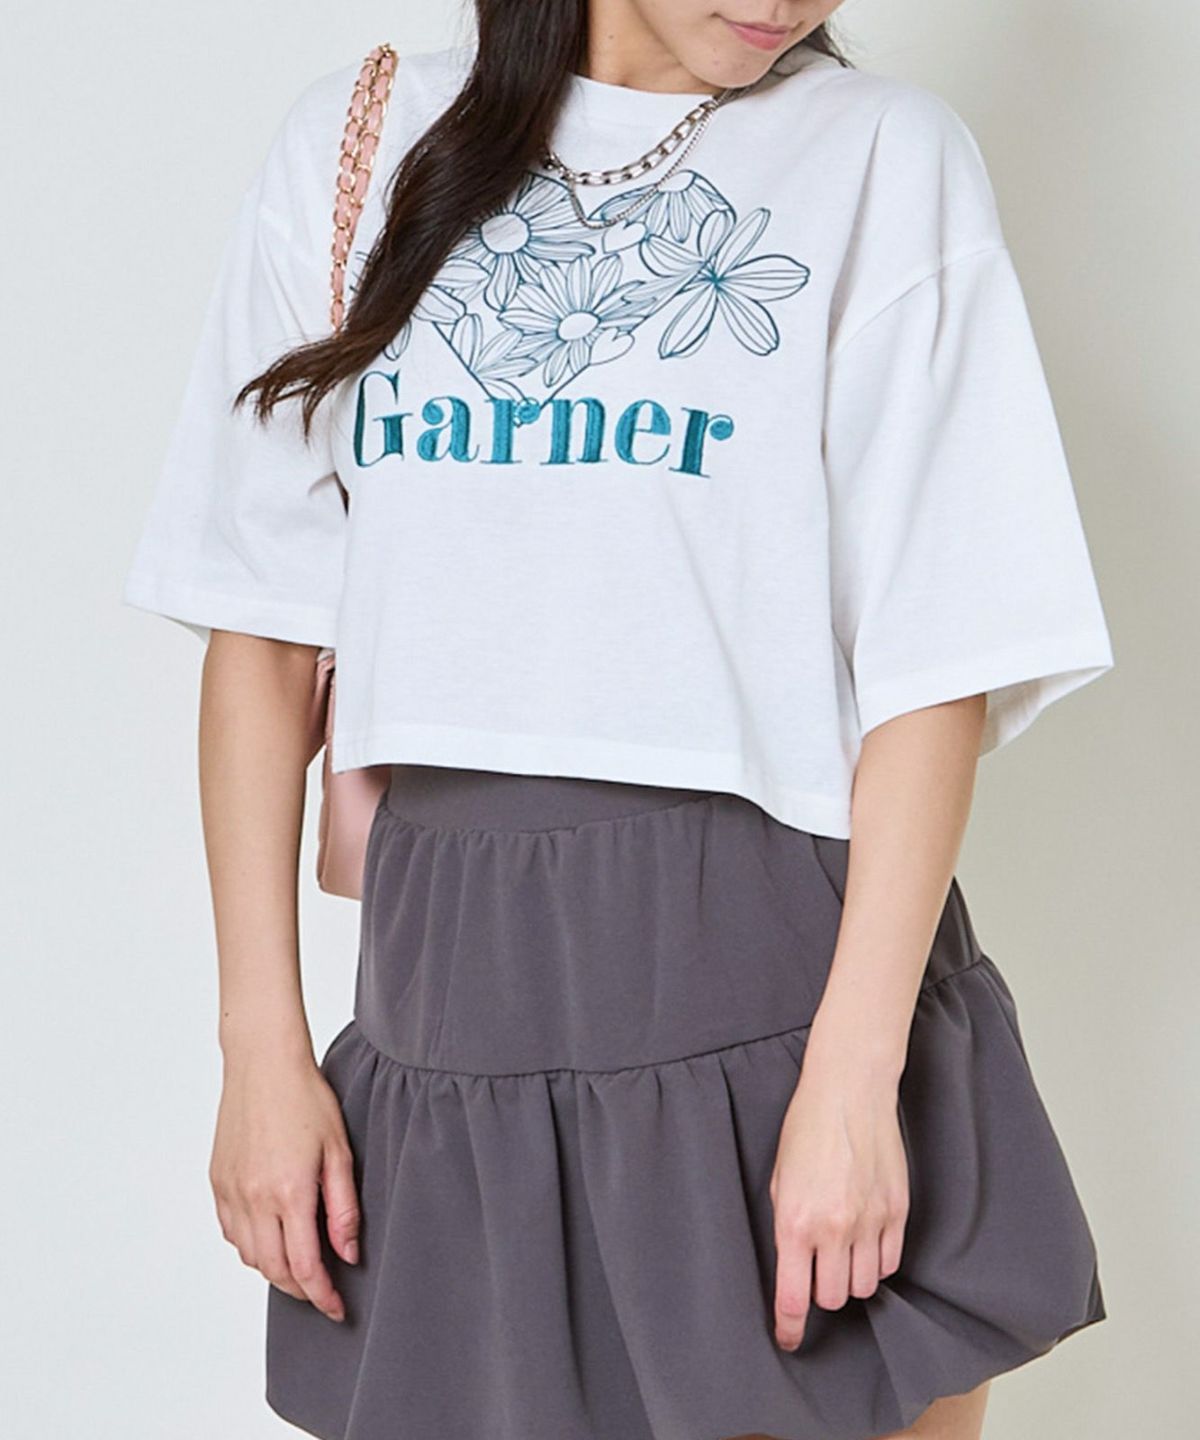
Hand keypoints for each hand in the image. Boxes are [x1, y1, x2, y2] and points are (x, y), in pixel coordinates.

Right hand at [210, 1044, 359, 1321]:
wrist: (263, 1064)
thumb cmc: (307, 1099)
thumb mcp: (339, 1151)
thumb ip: (343, 1208)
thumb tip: (347, 1255)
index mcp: (289, 1192)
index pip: (304, 1267)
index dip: (322, 1296)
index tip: (337, 1309)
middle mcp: (254, 1198)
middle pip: (274, 1270)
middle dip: (300, 1290)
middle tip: (322, 1293)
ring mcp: (231, 1191)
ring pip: (250, 1256)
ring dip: (275, 1270)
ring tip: (300, 1266)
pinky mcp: (218, 1181)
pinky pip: (232, 1233)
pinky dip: (251, 1247)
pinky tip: (271, 1238)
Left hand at [768, 1050, 908, 1350]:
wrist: (849, 1091)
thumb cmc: (806, 1127)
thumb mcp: (779, 1177)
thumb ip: (787, 1224)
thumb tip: (793, 1262)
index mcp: (795, 1221)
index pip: (792, 1297)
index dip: (789, 1327)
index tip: (787, 1339)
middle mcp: (834, 1228)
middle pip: (832, 1298)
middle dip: (821, 1292)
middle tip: (816, 1273)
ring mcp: (870, 1221)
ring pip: (864, 1285)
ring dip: (850, 1278)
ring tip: (842, 1251)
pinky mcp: (896, 1211)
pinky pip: (890, 1262)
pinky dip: (877, 1262)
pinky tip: (866, 1242)